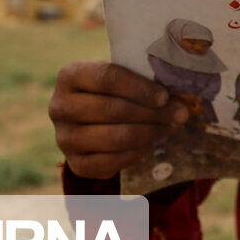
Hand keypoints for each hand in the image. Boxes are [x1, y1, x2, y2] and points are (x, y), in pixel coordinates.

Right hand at [49, 62, 187, 178]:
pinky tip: (151, 143)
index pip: (106, 78)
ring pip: (114, 137)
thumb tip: (180, 105)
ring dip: (149, 133)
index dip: (139, 88)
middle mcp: (59, 107)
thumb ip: (145, 83)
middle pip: (111, 109)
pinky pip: (111, 162)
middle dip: (152, 113)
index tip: (165, 97)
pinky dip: (137, 153)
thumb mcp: (124, 77)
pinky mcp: (75, 164)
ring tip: (170, 127)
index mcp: (69, 75)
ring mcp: (64, 138)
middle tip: (180, 114)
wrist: (92, 120)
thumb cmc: (115, 91)